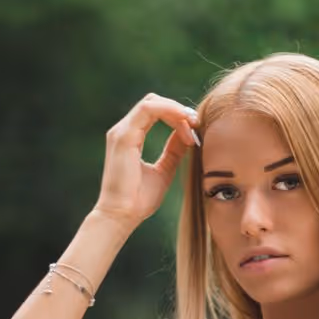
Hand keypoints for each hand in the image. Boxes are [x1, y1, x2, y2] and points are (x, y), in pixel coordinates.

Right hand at [94, 92, 199, 230]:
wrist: (121, 216)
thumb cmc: (139, 200)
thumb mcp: (164, 171)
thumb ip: (173, 151)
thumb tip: (188, 135)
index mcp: (130, 137)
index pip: (154, 112)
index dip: (177, 116)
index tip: (195, 132)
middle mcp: (123, 130)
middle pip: (154, 102)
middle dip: (178, 110)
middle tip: (197, 124)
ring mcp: (121, 131)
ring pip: (152, 102)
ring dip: (176, 110)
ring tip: (193, 124)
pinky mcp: (124, 136)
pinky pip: (148, 110)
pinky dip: (169, 112)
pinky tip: (184, 126)